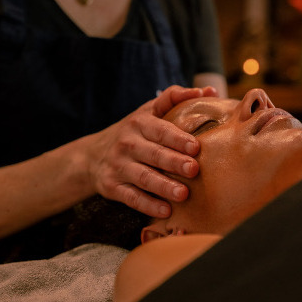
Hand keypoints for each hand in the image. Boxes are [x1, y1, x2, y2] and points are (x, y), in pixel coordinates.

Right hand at [85, 85, 218, 217]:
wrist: (92, 155)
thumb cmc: (133, 132)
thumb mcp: (148, 111)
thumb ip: (176, 98)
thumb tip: (209, 90)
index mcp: (139, 123)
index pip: (160, 130)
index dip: (177, 138)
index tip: (196, 146)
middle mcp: (127, 144)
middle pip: (153, 154)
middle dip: (173, 162)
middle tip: (194, 169)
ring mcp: (119, 166)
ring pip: (142, 177)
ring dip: (163, 186)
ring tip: (183, 194)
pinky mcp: (112, 187)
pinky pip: (131, 197)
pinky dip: (148, 205)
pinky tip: (165, 211)